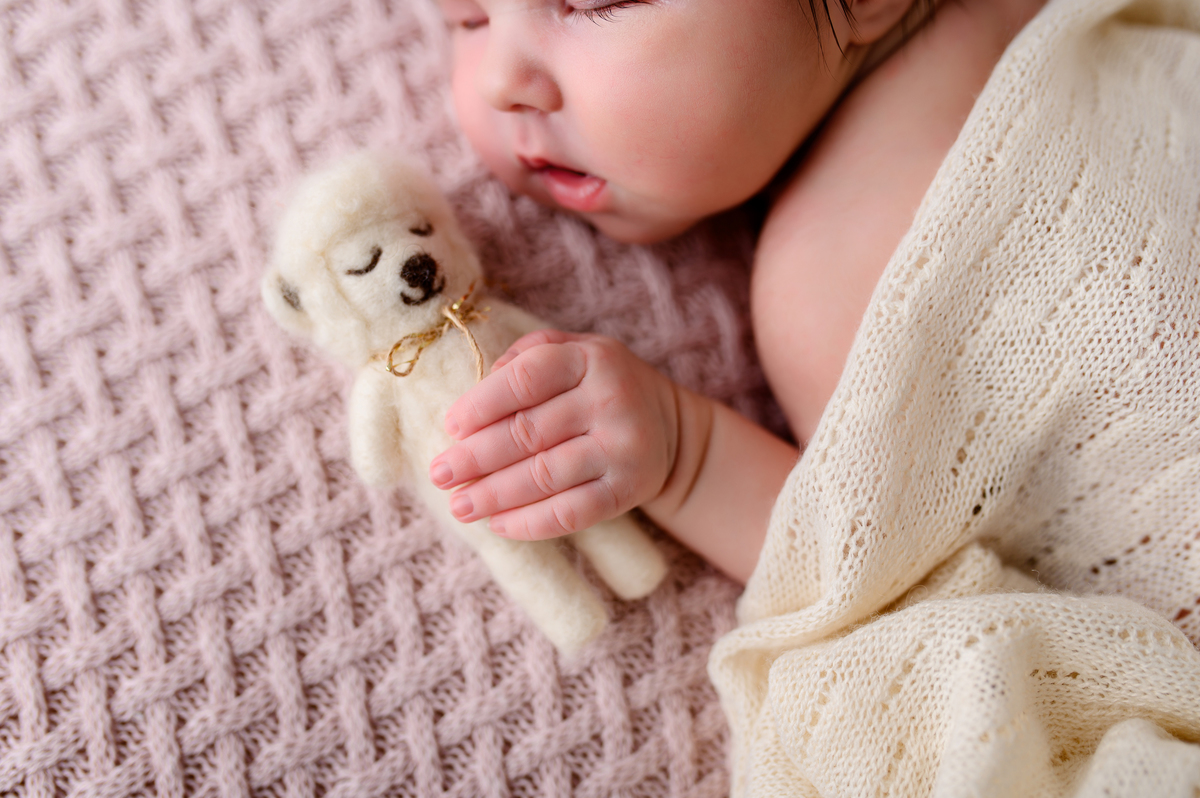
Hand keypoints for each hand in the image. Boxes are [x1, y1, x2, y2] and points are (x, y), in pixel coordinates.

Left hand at [429, 329, 678, 540]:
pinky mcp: (629, 489)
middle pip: (528, 432)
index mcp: (589, 358)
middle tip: (440, 475)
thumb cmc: (599, 387)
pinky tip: (498, 524)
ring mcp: (623, 447)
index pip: (525, 379)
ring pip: (544, 476)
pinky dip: (529, 523)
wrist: (670, 429)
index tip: (450, 427)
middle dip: (476, 458)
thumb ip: (527, 356)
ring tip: (459, 505)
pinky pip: (571, 512)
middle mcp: (611, 399)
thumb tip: (479, 389)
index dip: (482, 404)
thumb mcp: (574, 351)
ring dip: (494, 495)